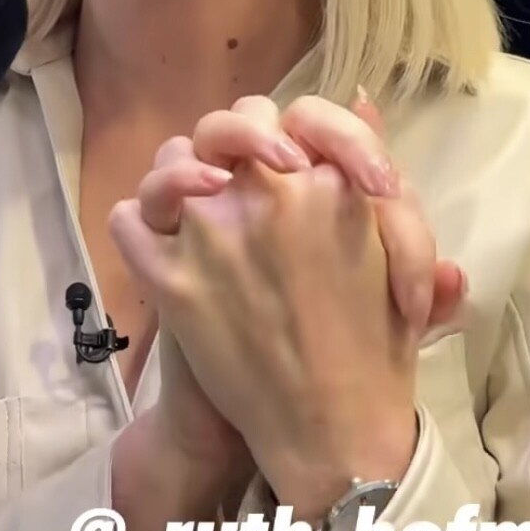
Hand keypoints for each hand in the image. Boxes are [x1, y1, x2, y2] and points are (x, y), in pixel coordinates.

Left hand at [111, 93, 446, 519]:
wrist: (331, 433)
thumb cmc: (378, 348)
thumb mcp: (400, 251)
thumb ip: (375, 173)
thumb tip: (362, 96)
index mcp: (332, 186)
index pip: (301, 114)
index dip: (301, 131)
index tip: (301, 163)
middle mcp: (267, 197)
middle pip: (234, 123)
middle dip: (243, 141)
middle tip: (251, 179)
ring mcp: (211, 236)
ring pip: (175, 161)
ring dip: (186, 175)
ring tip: (206, 202)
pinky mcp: (168, 282)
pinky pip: (130, 220)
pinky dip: (140, 223)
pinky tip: (163, 237)